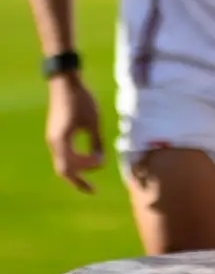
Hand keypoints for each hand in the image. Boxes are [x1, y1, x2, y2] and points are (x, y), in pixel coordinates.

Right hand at [46, 76, 104, 193]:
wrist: (66, 82)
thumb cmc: (81, 100)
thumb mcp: (93, 121)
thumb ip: (96, 142)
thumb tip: (100, 161)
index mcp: (61, 141)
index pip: (70, 167)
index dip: (85, 173)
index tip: (102, 164)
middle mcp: (54, 142)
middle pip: (64, 169)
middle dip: (78, 180)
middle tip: (93, 191)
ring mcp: (54, 138)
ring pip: (63, 162)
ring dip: (77, 170)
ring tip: (92, 176)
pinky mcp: (57, 133)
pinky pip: (64, 153)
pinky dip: (75, 160)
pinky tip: (87, 159)